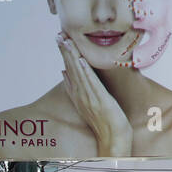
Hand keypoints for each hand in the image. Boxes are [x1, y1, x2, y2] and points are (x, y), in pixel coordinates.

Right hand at [57, 33, 131, 155]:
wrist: (112, 137)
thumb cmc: (102, 121)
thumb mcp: (85, 102)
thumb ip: (72, 88)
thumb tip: (64, 72)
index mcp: (77, 93)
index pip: (68, 69)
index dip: (64, 53)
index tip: (59, 39)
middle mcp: (80, 94)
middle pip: (71, 68)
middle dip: (65, 51)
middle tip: (59, 35)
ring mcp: (88, 96)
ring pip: (78, 72)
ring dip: (72, 56)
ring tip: (67, 41)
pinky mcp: (99, 99)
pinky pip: (90, 82)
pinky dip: (85, 71)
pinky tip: (80, 59)